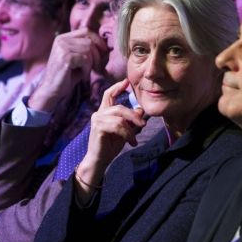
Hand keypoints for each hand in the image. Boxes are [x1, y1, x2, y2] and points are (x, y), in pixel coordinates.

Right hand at [28, 28, 108, 112]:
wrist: (50, 90)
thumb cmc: (66, 77)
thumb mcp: (77, 60)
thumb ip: (87, 50)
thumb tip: (105, 46)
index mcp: (63, 38)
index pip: (86, 31)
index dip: (98, 40)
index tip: (104, 52)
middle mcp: (61, 40)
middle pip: (89, 40)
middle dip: (97, 55)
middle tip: (95, 68)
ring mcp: (62, 47)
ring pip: (88, 50)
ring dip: (91, 64)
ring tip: (85, 74)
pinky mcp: (64, 57)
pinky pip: (85, 59)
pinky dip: (87, 69)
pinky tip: (83, 77)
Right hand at [74, 79, 146, 203]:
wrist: (100, 160)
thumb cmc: (110, 146)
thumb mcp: (124, 131)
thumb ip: (131, 120)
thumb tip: (141, 109)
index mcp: (104, 112)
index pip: (109, 95)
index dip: (118, 87)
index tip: (127, 81)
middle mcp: (99, 114)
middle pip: (119, 107)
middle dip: (134, 115)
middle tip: (143, 124)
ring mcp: (97, 120)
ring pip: (120, 118)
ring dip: (131, 130)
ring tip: (134, 139)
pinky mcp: (98, 128)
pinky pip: (118, 127)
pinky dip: (127, 134)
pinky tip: (131, 142)